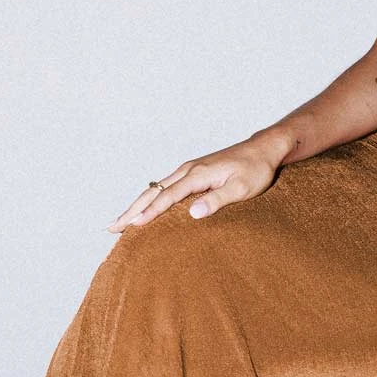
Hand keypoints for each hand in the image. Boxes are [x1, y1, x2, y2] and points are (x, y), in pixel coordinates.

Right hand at [107, 138, 280, 232]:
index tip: (132, 226)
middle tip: (112, 227)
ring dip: (137, 205)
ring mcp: (188, 170)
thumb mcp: (242, 189)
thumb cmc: (256, 170)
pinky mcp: (193, 172)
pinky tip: (145, 208)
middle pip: (153, 192)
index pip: (168, 197)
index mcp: (197, 174)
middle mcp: (188, 170)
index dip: (150, 213)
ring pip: (155, 189)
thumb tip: (193, 213)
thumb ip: (217, 200)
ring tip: (120, 222)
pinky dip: (150, 199)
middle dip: (132, 210)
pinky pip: (165, 187)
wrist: (263, 149)